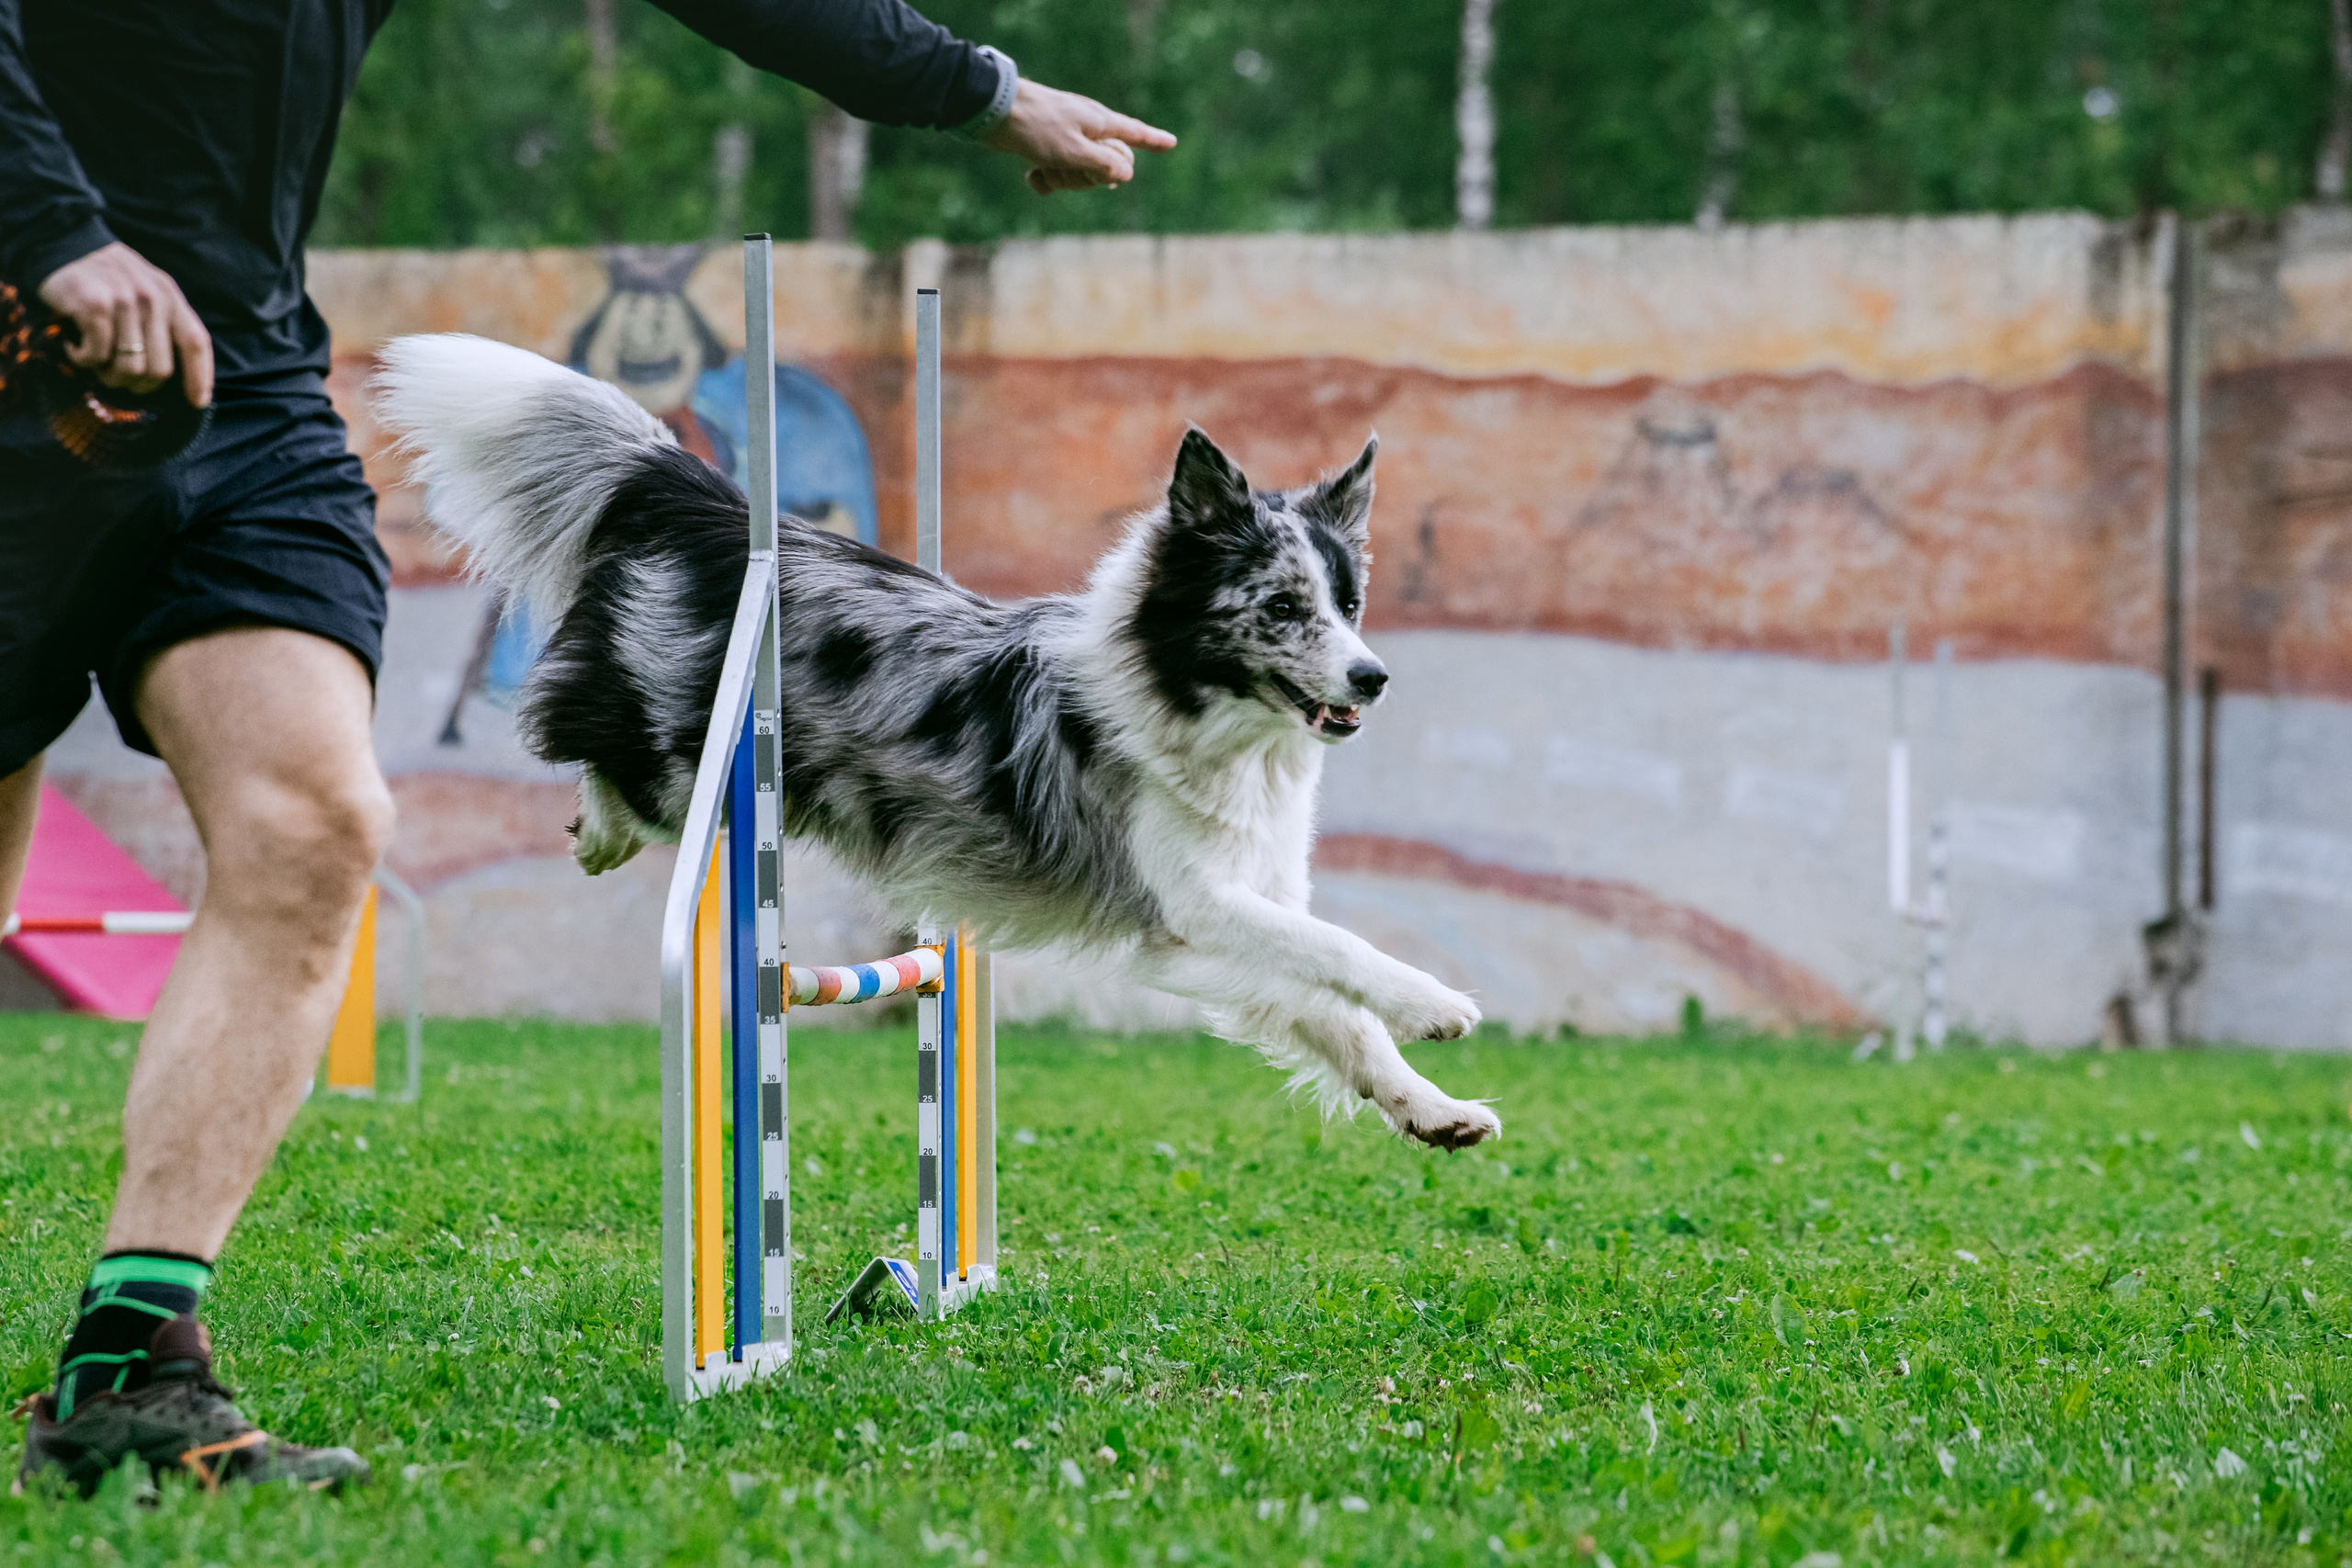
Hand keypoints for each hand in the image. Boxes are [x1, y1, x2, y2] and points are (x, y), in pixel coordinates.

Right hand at [35, 242, 213, 407]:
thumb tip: (172, 374)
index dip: (200, 378)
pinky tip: (74, 347)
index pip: (196, 344)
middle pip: (160, 369)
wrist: (62, 243)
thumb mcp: (146, 290)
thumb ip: (163, 322)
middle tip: (116, 377)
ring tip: (95, 360)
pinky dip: (82, 360)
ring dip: (108, 375)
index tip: (197, 403)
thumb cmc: (106, 278)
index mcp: (170, 297)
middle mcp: (152, 299)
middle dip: (138, 384)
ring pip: (129, 369)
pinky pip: (96, 356)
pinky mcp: (95, 306)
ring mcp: (124, 302)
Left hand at [982, 78, 1175, 194]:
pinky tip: (1032, 175)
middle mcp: (1087, 129)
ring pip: (1078, 173)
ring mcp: (1066, 137)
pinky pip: (1055, 173)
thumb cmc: (1037, 128)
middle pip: (1105, 165)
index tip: (1171, 143)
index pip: (1135, 135)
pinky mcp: (1046, 146)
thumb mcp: (1075, 152)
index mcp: (1100, 124)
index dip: (1153, 142)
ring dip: (1062, 178)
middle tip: (1069, 169)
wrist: (994, 111)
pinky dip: (1045, 179)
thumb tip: (1127, 174)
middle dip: (1088, 178)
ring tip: (1044, 167)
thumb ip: (1104, 165)